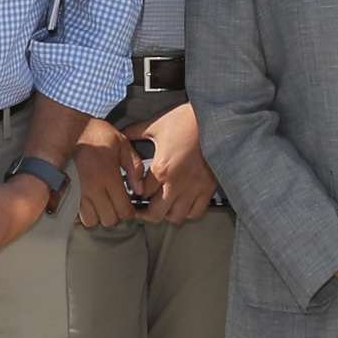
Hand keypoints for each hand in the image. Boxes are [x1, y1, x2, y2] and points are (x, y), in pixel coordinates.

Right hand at [71, 116, 139, 230]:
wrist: (65, 128)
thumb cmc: (93, 133)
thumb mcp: (121, 143)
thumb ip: (134, 166)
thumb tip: (139, 188)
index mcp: (108, 176)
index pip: (123, 210)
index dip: (129, 211)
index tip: (128, 205)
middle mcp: (92, 188)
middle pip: (108, 219)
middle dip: (114, 214)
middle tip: (114, 202)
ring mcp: (76, 192)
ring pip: (90, 221)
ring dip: (97, 215)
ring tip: (99, 203)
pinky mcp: (64, 193)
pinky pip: (74, 215)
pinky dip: (80, 213)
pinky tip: (85, 201)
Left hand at [135, 102, 217, 224]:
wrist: (216, 120)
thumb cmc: (187, 121)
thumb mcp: (156, 124)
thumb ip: (135, 132)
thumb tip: (121, 133)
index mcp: (161, 169)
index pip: (141, 193)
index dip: (135, 193)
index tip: (134, 191)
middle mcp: (176, 184)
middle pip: (156, 213)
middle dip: (146, 213)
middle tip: (142, 209)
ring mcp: (193, 188)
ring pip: (176, 217)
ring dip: (166, 214)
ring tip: (163, 206)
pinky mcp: (208, 189)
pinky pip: (197, 211)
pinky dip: (188, 212)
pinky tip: (183, 204)